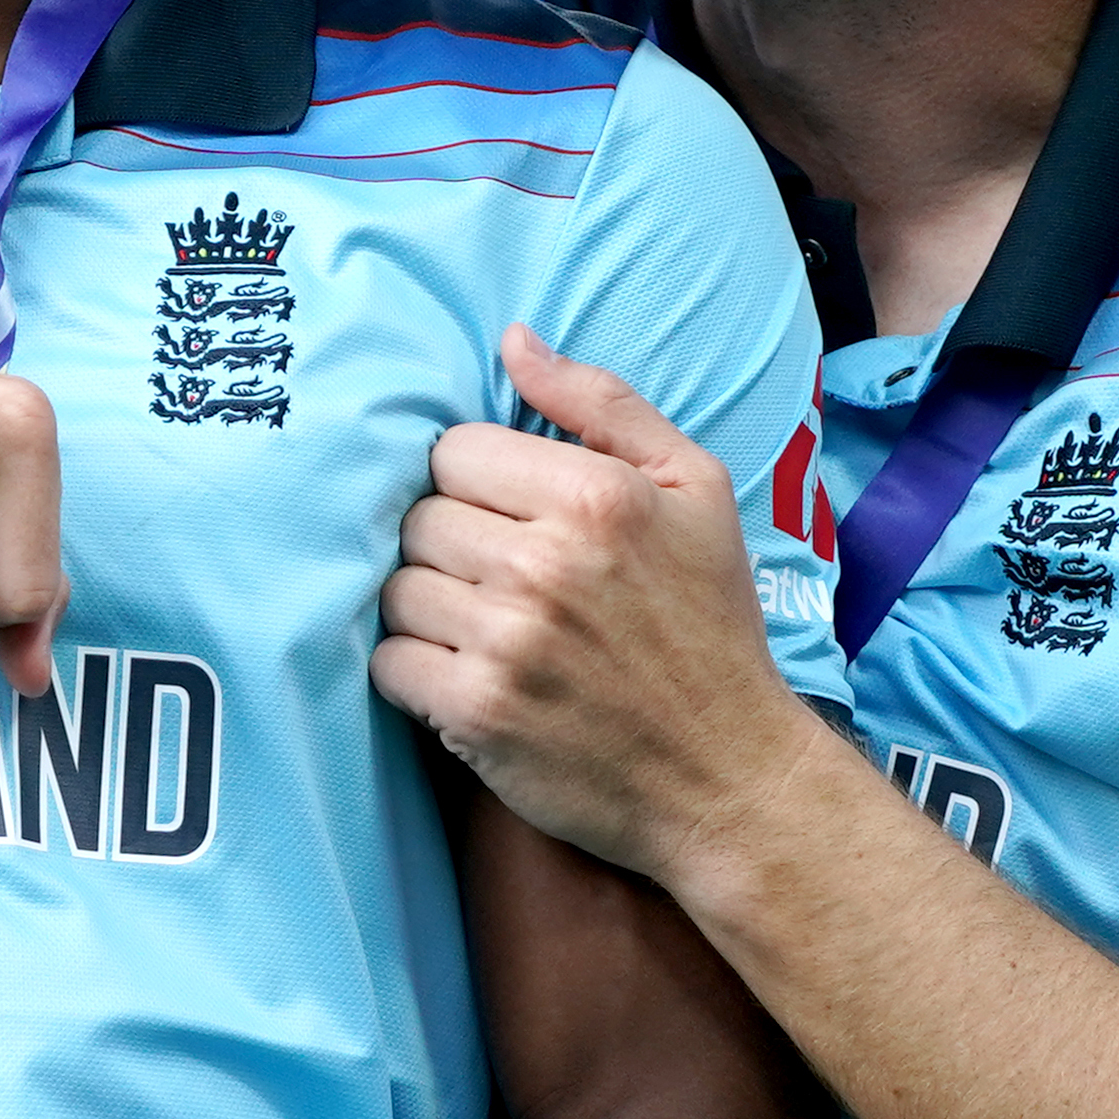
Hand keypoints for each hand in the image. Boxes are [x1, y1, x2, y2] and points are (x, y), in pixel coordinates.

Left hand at [374, 327, 826, 890]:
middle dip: (449, 547)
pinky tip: (467, 678)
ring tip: (484, 632)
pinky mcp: (477, 713)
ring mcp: (508, 641)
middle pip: (418, 518)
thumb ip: (602, 404)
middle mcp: (547, 562)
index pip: (454, 451)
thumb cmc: (710, 626)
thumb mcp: (694, 490)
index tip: (508, 522)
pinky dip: (415, 672)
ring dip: (427, 610)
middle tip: (498, 583)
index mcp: (598, 496)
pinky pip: (389, 662)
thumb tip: (513, 342)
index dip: (474, 485)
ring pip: (396, 588)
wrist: (729, 776)